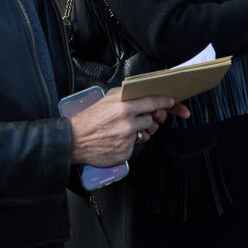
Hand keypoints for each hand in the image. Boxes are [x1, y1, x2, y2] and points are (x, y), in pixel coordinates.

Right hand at [69, 90, 183, 166]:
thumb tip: (143, 94)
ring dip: (141, 130)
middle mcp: (128, 123)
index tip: (172, 102)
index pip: (152, 102)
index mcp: (124, 107)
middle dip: (150, 118)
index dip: (165, 102)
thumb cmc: (90, 119)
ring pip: (146, 133)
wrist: (75, 140)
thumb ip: (126, 95)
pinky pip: (136, 145)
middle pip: (152, 119)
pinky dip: (130, 142)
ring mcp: (128, 139)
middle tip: (144, 117)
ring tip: (125, 128)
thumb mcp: (107, 98)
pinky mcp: (126, 153)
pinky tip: (118, 139)